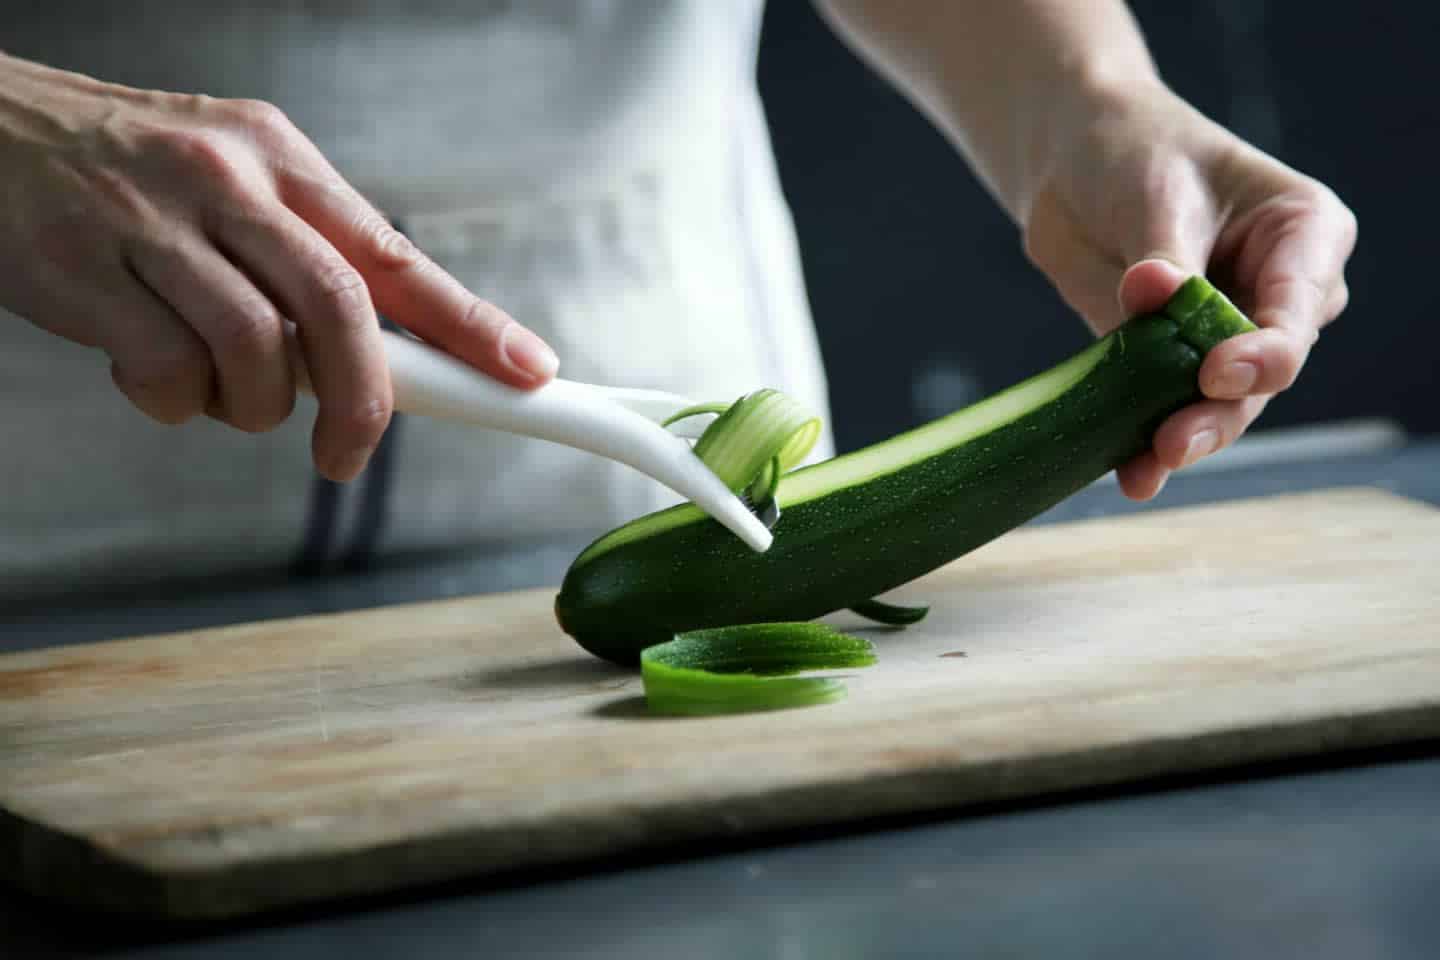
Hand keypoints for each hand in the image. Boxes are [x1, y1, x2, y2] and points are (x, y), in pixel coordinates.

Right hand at [0, 53, 558, 481]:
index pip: (396, 254)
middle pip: (339, 309)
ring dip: (250, 406)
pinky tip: (148, 372)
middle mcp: (226, 183)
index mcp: (279, 161)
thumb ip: (307, 256)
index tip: (526, 372)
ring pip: (254, 352)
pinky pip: (165, 374)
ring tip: (217, 389)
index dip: (470, 323)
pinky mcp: (83, 273)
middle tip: (348, 453)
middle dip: (364, 401)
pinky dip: (171, 402)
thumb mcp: (234, 182)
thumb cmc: (128, 173)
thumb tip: (392, 352)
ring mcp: (152, 225)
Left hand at [1023, 83, 1356, 498]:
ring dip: (1183, 437)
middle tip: (1174, 442)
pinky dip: (1144, 441)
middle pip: (1262, 372)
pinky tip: (1130, 474)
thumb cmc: (1137, 153)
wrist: (1072, 162)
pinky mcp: (1167, 362)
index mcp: (1305, 236)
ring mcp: (1225, 335)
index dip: (1264, 351)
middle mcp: (1278, 295)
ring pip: (1219, 403)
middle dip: (1220, 412)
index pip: (1297, 308)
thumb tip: (1153, 292)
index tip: (1217, 373)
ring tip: (1147, 465)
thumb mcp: (1158, 192)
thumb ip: (1164, 256)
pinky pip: (1162, 408)